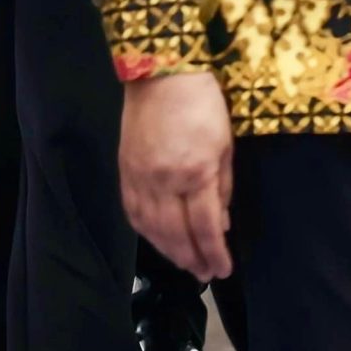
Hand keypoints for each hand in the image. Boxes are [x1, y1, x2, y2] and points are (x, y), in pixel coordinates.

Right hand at [120, 72, 234, 280]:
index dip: (214, 254)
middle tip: (204, 275)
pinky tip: (157, 240)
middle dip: (192, 259)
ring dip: (168, 252)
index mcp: (196, 172)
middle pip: (176, 234)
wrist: (161, 74)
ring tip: (185, 264)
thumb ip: (223, 187)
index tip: (223, 270)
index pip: (205, 227)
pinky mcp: (125, 171)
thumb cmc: (203, 104)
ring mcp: (140, 177)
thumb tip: (221, 224)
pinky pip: (132, 212)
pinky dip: (145, 232)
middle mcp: (165, 181)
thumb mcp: (225, 145)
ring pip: (151, 228)